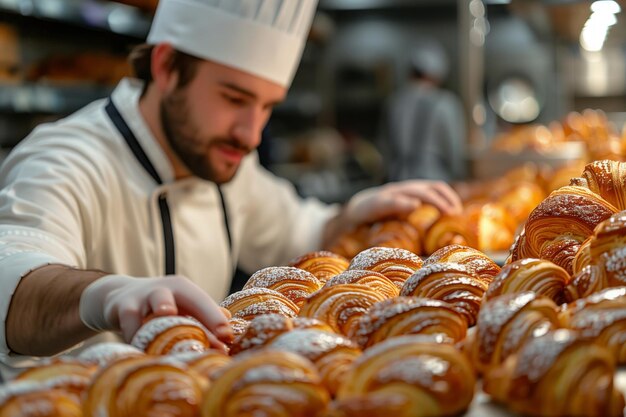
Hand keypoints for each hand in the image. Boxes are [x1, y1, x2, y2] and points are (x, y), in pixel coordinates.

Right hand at [79, 274, 231, 350]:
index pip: (204, 302)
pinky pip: (131, 323)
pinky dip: (137, 335)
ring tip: (168, 313)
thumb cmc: (159, 308)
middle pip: (183, 294)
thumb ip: (202, 323)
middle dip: (197, 308)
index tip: (228, 337)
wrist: (119, 296)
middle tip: (207, 324)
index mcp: (184, 289)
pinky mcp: (123, 306)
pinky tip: (143, 349)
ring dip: (163, 308)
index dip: (216, 319)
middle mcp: (166, 289)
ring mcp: (144, 296)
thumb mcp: (180, 310)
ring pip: (155, 301)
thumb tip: (227, 339)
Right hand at [343, 180, 462, 227]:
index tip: (459, 212)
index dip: (450, 197)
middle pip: (430, 188)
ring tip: (445, 210)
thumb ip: (417, 224)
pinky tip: (414, 205)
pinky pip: (392, 200)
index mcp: (411, 192)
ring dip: (433, 199)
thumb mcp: (401, 219)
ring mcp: (390, 194)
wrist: (353, 212)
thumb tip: (442, 243)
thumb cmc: (381, 220)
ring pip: (415, 191)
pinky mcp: (377, 203)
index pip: (436, 187)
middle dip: (445, 200)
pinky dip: (404, 202)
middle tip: (455, 214)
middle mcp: (403, 189)